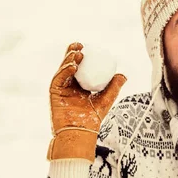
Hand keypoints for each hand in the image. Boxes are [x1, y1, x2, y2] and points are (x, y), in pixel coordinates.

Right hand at [47, 42, 126, 161]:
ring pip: (63, 69)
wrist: (81, 132)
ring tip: (78, 53)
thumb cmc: (92, 119)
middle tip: (80, 45)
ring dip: (68, 59)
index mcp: (80, 86)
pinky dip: (65, 71)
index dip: (83, 56)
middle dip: (72, 52)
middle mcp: (69, 85)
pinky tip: (73, 66)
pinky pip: (59, 78)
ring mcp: (60, 88)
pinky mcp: (54, 93)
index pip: (81, 67)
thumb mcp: (106, 100)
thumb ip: (114, 87)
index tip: (90, 47)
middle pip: (69, 65)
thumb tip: (123, 75)